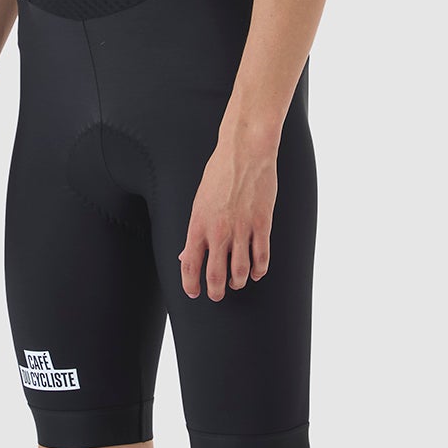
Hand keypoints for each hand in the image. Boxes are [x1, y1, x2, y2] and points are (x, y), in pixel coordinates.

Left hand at [177, 136, 276, 299]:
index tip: (193, 292)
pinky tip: (257, 273)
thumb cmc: (219, 173)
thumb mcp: (199, 202)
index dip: (190, 284)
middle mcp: (219, 230)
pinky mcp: (262, 224)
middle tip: (217, 295)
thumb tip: (185, 254)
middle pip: (215, 274)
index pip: (189, 264)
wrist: (244, 152)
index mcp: (198, 224)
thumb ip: (195, 231)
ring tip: (237, 283)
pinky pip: (262, 256)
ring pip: (241, 270)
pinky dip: (260, 270)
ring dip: (238, 282)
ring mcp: (242, 228)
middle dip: (216, 291)